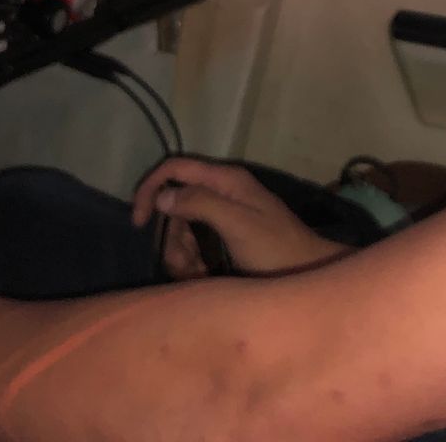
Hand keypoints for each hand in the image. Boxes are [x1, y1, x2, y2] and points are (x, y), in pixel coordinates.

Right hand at [130, 158, 352, 277]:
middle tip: (188, 264)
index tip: (138, 222)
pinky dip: (194, 263)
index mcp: (226, 180)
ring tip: (202, 273)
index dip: (151, 189)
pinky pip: (195, 245)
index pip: (175, 168)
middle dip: (173, 238)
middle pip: (175, 206)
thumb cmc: (277, 249)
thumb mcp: (238, 224)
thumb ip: (202, 203)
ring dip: (183, 255)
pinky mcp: (227, 236)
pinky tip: (206, 277)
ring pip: (182, 230)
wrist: (308, 275)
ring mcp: (225, 214)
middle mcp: (223, 191)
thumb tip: (163, 195)